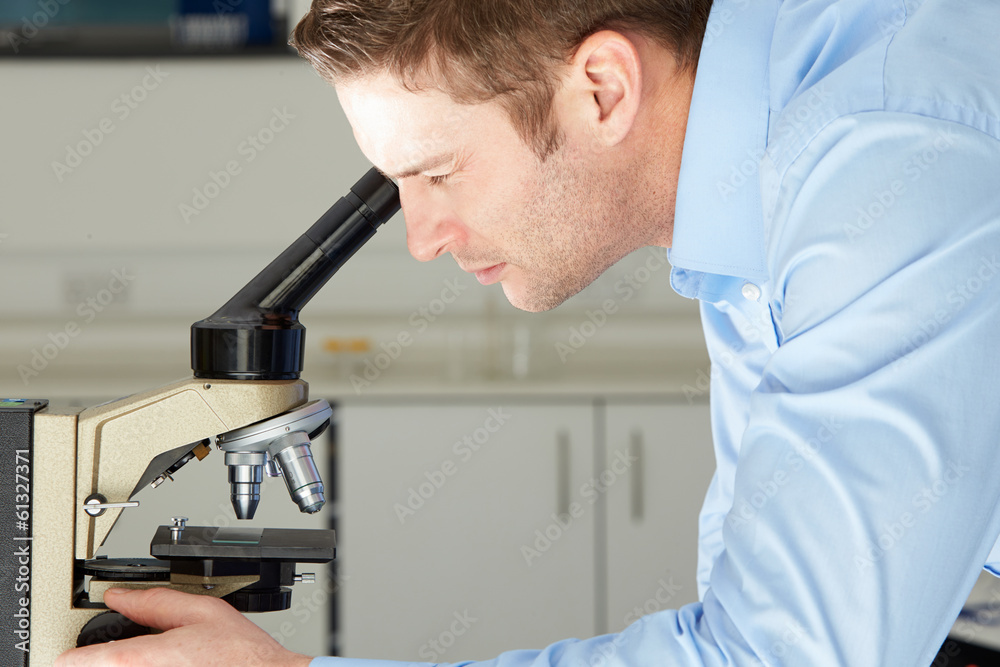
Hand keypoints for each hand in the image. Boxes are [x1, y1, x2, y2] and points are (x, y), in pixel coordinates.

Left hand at [55, 588, 314, 666]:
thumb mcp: (200, 611)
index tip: (68, 654)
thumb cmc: (240, 654)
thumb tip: (121, 597)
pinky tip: (174, 662)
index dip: (73, 656)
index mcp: (140, 658)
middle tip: (124, 648)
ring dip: (128, 663)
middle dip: (108, 658)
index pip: (82, 661)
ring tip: (161, 654)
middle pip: (103, 666)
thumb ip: (155, 602)